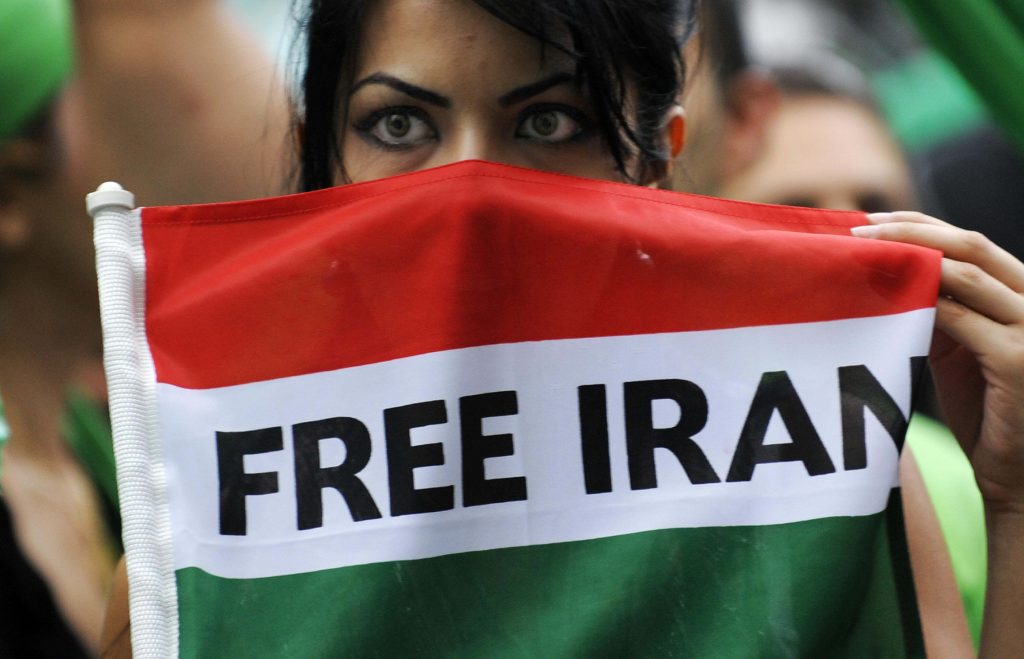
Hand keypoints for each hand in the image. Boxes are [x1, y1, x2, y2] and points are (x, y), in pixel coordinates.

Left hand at [852, 211, 1023, 515]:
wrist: (1022, 476)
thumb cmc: (990, 414)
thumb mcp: (963, 352)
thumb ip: (942, 314)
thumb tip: (889, 276)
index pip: (973, 243)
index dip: (923, 225)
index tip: (873, 219)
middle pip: (972, 246)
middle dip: (911, 232)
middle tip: (859, 230)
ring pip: (968, 275)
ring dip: (909, 259)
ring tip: (863, 255)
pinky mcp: (1018, 361)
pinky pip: (962, 319)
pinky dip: (922, 302)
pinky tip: (885, 297)